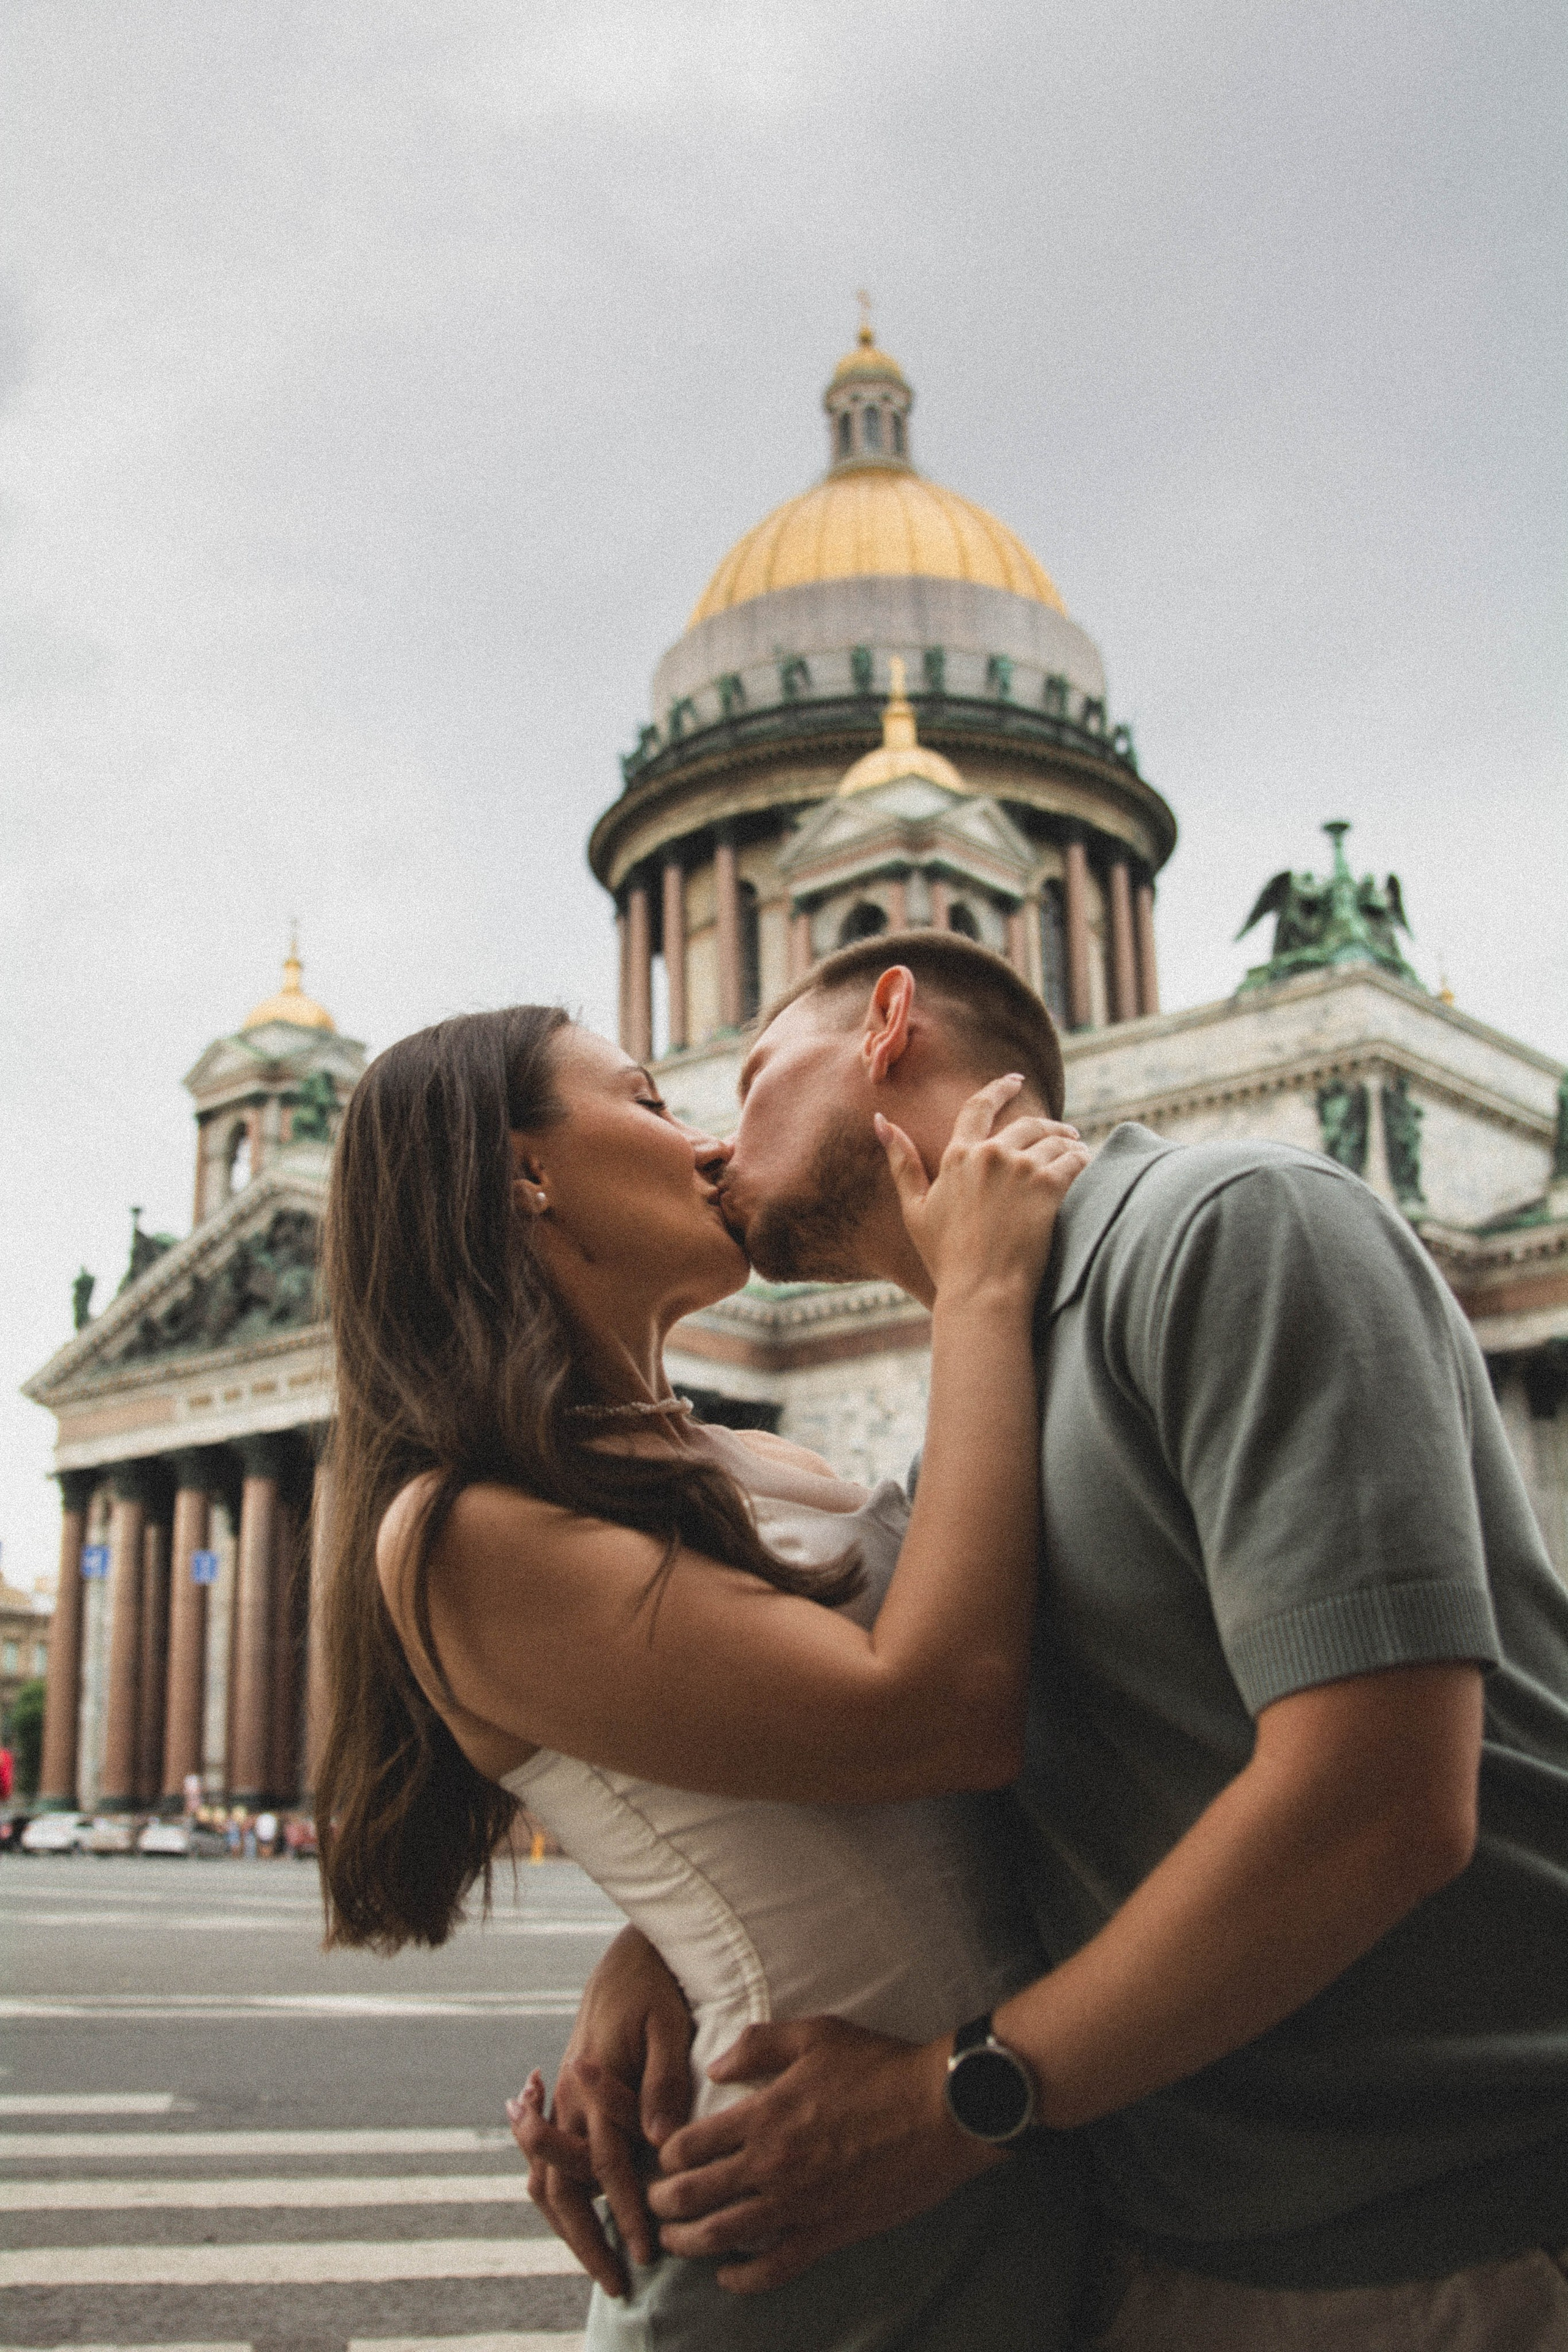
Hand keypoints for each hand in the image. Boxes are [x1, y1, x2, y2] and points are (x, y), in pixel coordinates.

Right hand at [507, 1926, 693, 2296]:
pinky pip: (547, 2157)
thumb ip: (663, 2082)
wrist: (624, 1954)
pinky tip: (573, 2211)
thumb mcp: (668, 2024)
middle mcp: (567, 2096)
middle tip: (619, 2283)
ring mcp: (560, 2098)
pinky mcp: (563, 2097)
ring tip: (598, 2263)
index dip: (627, 2211)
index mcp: (592, 2080)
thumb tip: (658, 2142)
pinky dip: (554, 2189)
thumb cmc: (656, 1986)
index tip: (647, 2253)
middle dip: (587, 2239)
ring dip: (568, 2224)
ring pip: (546, 2177)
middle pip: (562, 2185)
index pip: (608, 2164)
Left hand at [646, 2015, 996, 2293]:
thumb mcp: (815, 2034)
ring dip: (689, 2242)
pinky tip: (728, 2276)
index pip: (689, 2146)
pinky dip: (744, 2279)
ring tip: (674, 2241)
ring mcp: (799, 2205)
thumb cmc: (879, 2066)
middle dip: (663, 2202)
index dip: (665, 2155)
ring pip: (723, 2237)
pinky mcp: (828, 2233)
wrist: (941, 2111)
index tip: (662, 2158)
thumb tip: (715, 2066)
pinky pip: (774, 2268)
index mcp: (764, 2116)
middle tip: (653, 2203)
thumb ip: (758, 2046)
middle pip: (694, 2196)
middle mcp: (772, 2166)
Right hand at [876, 1075, 1087, 1303]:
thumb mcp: (914, 1208)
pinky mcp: (1049, 1186)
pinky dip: (1083, 1160)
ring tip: (1078, 1150)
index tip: (1015, 1081)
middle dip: (1049, 1125)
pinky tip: (1088, 1165)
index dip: (999, 1089)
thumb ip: (902, 1161)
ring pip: (1055, 1141)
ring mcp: (1021, 1168)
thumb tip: (880, 1120)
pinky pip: (1074, 1161)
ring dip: (1070, 1143)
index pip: (980, 1106)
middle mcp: (990, 1154)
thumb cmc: (945, 1257)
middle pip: (1027, 1124)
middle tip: (1064, 1132)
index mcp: (958, 1155)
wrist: (981, 1291)